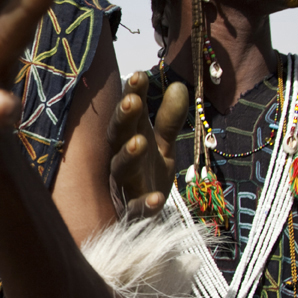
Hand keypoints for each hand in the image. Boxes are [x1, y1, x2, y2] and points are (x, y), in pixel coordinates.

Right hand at [108, 71, 188, 216]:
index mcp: (129, 140)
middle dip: (124, 119)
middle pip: (118, 137)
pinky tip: (158, 199)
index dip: (132, 95)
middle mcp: (122, 161)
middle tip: (131, 101)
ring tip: (139, 142)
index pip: (129, 115)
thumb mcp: (162, 147)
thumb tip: (179, 85)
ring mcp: (126, 188)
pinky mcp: (133, 215)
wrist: (141, 223)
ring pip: (122, 170)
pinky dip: (146, 204)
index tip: (138, 74)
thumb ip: (169, 120)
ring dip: (128, 156)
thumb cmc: (147, 177)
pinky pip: (137, 210)